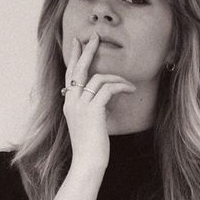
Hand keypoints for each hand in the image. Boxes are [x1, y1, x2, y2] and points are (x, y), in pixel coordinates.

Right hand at [63, 33, 136, 168]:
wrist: (88, 163)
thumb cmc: (91, 148)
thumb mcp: (89, 124)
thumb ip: (92, 108)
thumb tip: (104, 96)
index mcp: (69, 104)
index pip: (70, 75)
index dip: (73, 58)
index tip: (78, 43)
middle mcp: (71, 102)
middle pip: (78, 69)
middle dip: (87, 51)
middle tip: (95, 36)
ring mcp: (80, 106)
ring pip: (97, 78)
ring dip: (117, 79)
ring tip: (129, 85)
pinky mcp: (93, 110)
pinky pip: (108, 89)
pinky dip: (121, 86)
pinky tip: (130, 90)